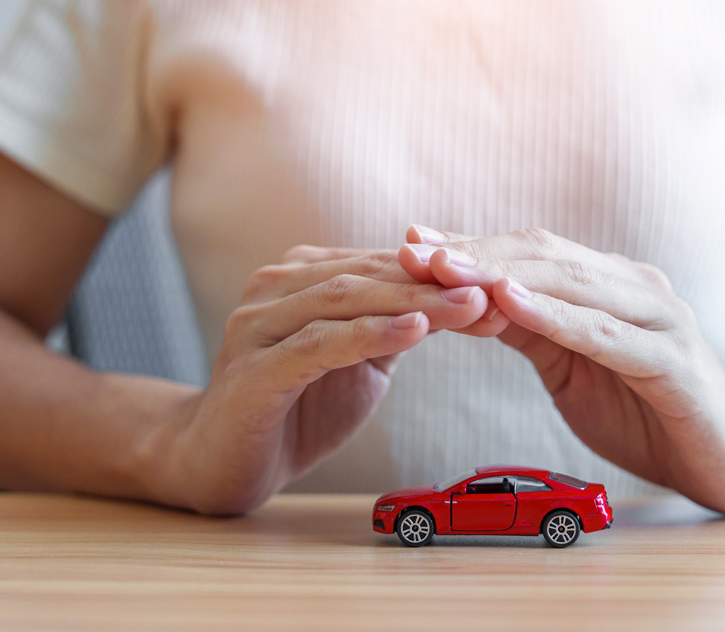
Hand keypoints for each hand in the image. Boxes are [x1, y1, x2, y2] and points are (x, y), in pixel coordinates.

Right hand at [159, 245, 505, 514]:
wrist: (220, 462)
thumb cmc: (296, 409)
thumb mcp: (360, 361)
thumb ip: (402, 327)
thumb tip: (472, 299)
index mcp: (302, 278)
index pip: (382, 265)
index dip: (441, 272)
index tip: (500, 281)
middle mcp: (276, 288)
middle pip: (370, 276)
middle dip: (437, 282)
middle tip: (495, 288)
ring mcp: (258, 325)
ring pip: (347, 301)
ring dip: (414, 302)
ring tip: (470, 304)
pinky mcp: (253, 370)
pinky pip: (319, 345)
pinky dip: (369, 335)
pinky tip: (414, 331)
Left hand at [399, 226, 724, 514]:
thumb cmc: (649, 413)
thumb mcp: (573, 369)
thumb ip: (531, 332)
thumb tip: (466, 301)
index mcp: (608, 287)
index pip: (530, 254)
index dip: (470, 247)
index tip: (408, 244)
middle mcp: (635, 288)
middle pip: (544, 257)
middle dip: (474, 253)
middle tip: (412, 252)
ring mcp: (659, 320)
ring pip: (571, 284)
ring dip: (502, 274)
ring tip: (445, 269)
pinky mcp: (674, 362)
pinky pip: (606, 334)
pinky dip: (557, 316)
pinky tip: (512, 304)